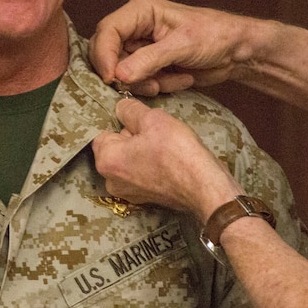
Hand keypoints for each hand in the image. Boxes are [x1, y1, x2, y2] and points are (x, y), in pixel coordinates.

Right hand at [88, 0, 251, 95]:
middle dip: (128, 74)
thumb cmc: (215, 36)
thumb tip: (118, 75)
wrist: (236, 51)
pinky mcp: (148, 64)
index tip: (112, 78)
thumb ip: (149, 60)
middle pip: (110, 54)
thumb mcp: (182, 46)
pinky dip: (157, 85)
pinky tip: (180, 78)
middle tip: (151, 84)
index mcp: (141, 10)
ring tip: (173, 80)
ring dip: (147, 82)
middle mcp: (136, 26)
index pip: (107, 31)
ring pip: (123, 72)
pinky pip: (138, 81)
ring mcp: (140, 46)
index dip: (104, 55)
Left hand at [91, 98, 241, 221]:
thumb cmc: (177, 152)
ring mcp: (128, 193)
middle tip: (155, 132)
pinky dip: (151, 165)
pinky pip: (142, 174)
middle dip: (132, 136)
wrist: (205, 187)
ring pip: (129, 160)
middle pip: (115, 147)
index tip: (140, 120)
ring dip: (143, 150)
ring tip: (165, 146)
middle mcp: (110, 181)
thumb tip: (120, 107)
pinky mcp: (145, 199)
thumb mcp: (153, 119)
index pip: (102, 132)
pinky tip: (168, 160)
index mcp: (106, 161)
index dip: (121, 121)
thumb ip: (130, 110)